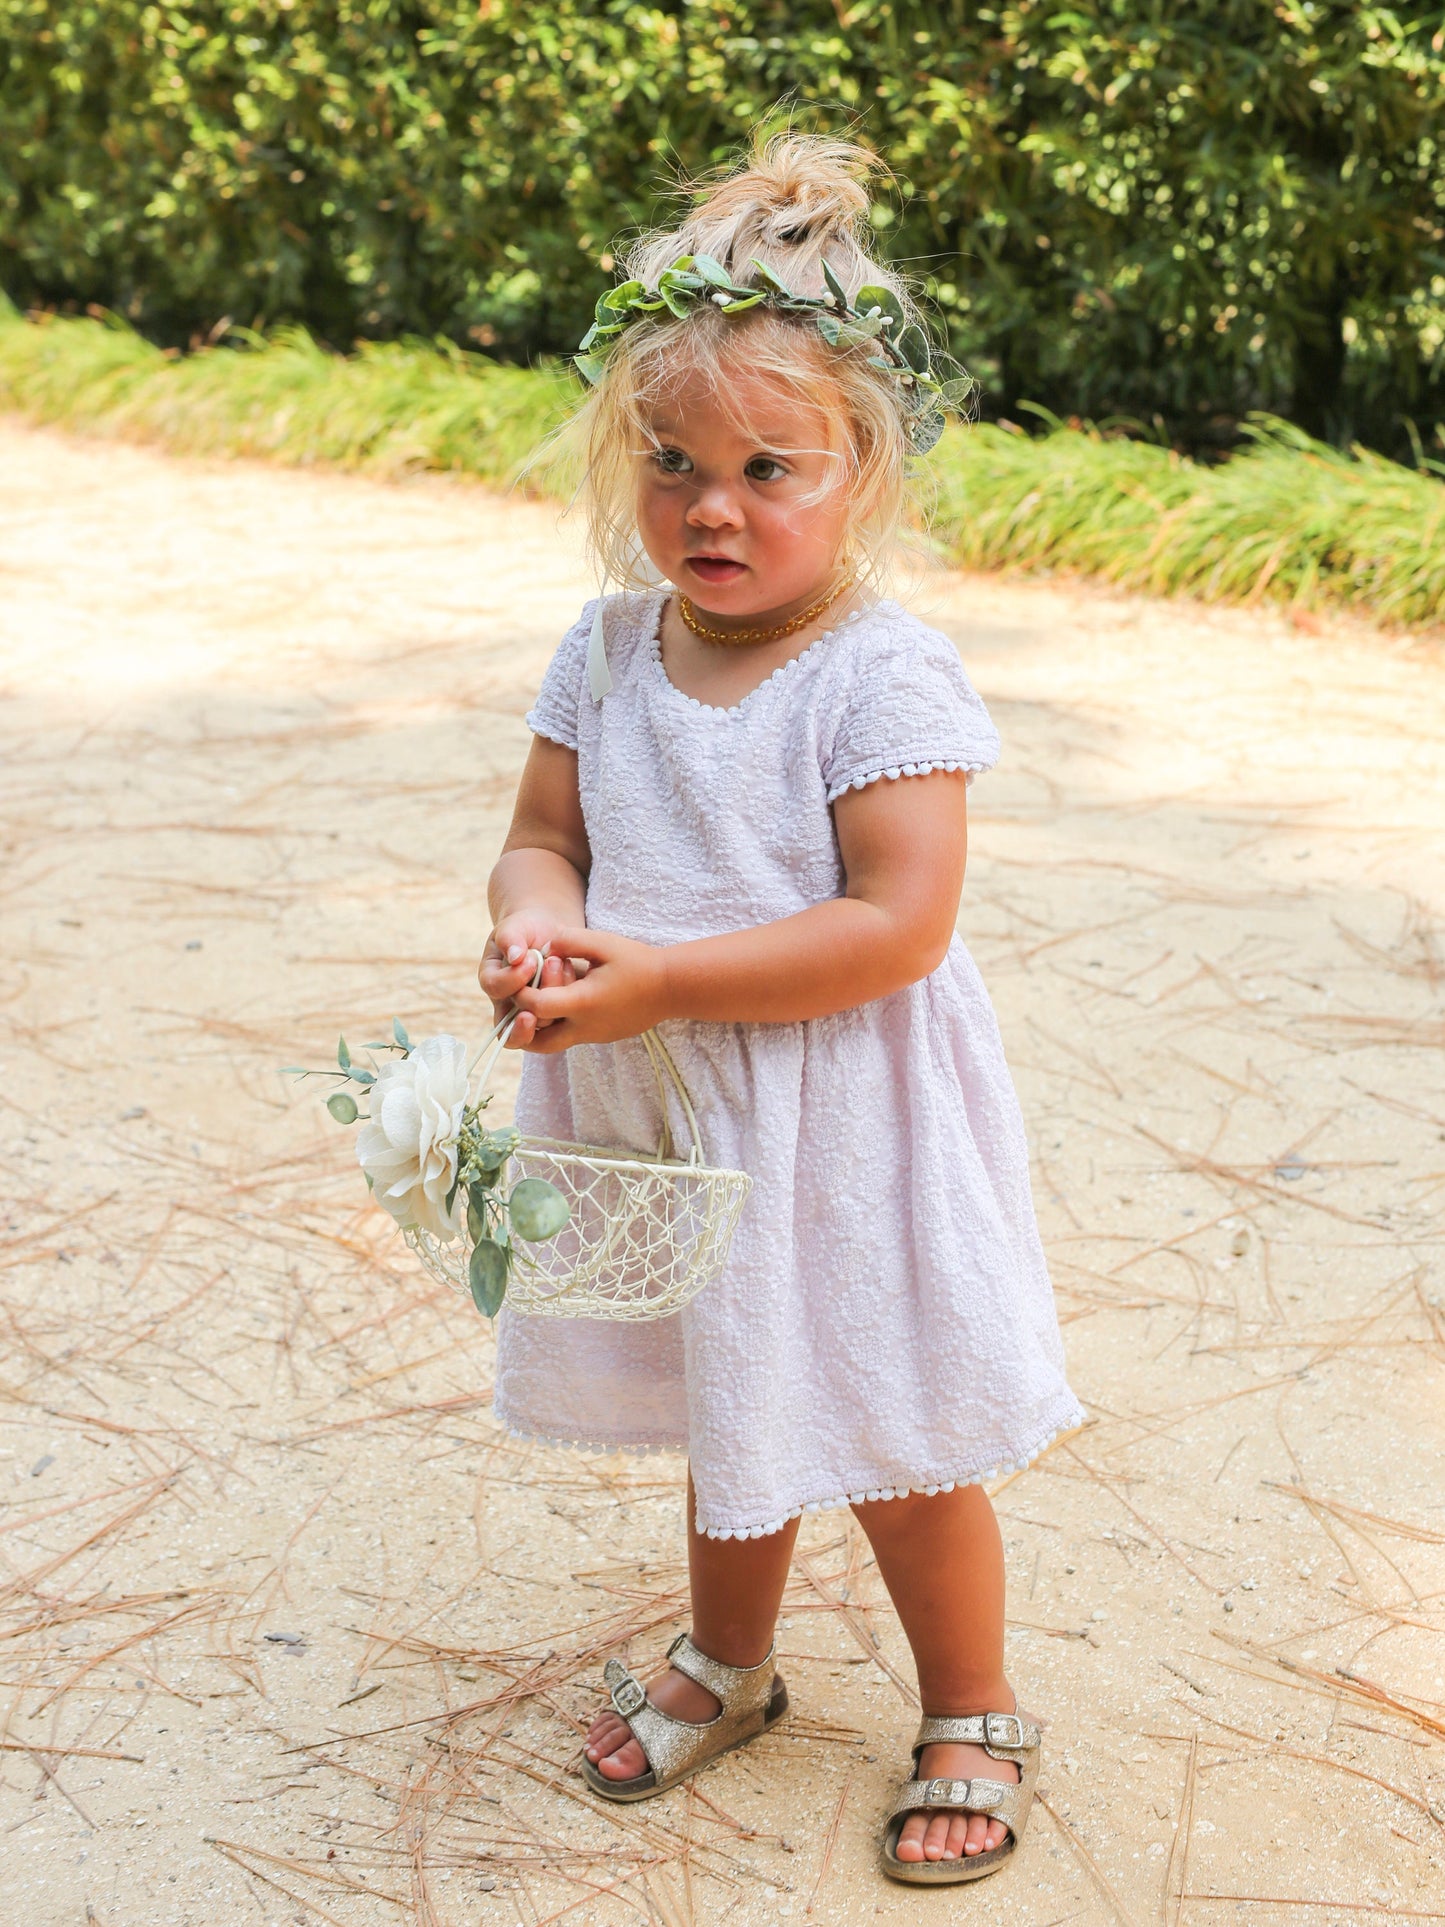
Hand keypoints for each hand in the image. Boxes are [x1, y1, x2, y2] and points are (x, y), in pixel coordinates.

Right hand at [478, 914, 580, 1046]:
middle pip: (514, 1018)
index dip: (513, 977)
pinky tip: (578, 980)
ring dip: (556, 996)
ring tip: (564, 964)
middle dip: (537, 996)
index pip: (494, 988)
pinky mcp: (552, 1016)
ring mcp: (530, 1013)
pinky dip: (571, 1003)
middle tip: (553, 965)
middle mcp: (507, 1004)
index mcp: (493, 980)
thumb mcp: (515, 927)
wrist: (548, 935)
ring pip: (541, 1024)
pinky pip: (560, 1024)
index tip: (532, 958)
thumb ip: (510, 938)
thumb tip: (515, 956)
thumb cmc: (526, 930)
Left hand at [509, 927, 669, 1051]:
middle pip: (537, 1043)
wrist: (672, 988)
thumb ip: (569, 940)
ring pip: (552, 1044)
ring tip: (535, 1003)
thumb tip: (543, 946)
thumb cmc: (638, 962)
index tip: (523, 976)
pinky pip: (570, 1037)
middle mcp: (585, 1027)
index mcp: (583, 1003)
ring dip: (538, 1028)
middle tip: (518, 1004)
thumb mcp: (603, 943)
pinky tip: (563, 1001)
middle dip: (520, 1027)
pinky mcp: (602, 1037)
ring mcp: (593, 1036)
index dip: (521, 993)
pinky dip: (558, 1025)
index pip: (536, 1007)